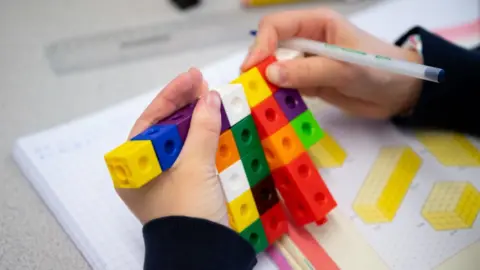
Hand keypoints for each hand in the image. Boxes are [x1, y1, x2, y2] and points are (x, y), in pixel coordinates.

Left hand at [116, 68, 227, 225]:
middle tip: (203, 83)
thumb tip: (210, 97)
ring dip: (197, 120)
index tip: (192, 76)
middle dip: (185, 105)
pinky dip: (204, 138)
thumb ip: (202, 129)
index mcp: (134, 167)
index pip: (150, 121)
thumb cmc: (189, 208)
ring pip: (180, 141)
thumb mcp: (195, 166)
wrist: (203, 253)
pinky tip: (216, 123)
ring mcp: (165, 179)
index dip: (171, 96)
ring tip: (211, 98)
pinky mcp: (184, 186)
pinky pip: (192, 154)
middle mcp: (145, 171)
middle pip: (165, 129)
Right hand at [241, 9, 422, 118]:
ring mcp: (306, 63)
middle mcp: (307, 41)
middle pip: (270, 47)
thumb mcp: (345, 68)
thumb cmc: (379, 70)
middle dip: (258, 65)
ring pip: (275, 70)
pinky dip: (277, 97)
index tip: (253, 69)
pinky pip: (286, 88)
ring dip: (265, 84)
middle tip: (249, 88)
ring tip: (257, 101)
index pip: (276, 26)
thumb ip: (308, 71)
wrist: (400, 93)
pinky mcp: (309, 83)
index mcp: (316, 24)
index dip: (260, 44)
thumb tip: (270, 73)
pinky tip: (273, 108)